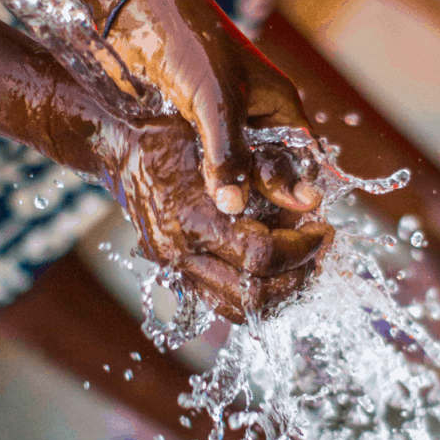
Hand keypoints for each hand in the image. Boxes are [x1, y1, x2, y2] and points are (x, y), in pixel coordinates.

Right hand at [87, 111, 332, 321]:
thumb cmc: (169, 131)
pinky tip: (274, 264)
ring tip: (301, 259)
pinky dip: (253, 292)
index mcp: (192, 218)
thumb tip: (310, 200)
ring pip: (236, 308)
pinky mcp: (174, 268)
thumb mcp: (217, 137)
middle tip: (317, 248)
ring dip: (278, 291)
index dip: (302, 248)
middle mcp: (181, 251)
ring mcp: (174, 265)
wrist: (118, 143)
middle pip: (253, 296)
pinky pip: (219, 299)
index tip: (322, 228)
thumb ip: (263, 168)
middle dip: (296, 276)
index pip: (262, 257)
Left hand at [107, 0, 321, 215]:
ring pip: (236, 176)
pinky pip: (206, 171)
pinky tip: (192, 213)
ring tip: (221, 232)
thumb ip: (228, 154)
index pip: (303, 159)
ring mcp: (224, 128)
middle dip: (262, 202)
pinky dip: (202, 189)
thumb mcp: (215, 102)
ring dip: (228, 199)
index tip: (289, 227)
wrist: (140, 18)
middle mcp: (256, 120)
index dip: (298, 192)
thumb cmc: (189, 46)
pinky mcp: (193, 134)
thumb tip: (234, 207)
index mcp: (278, 106)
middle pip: (270, 174)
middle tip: (251, 236)